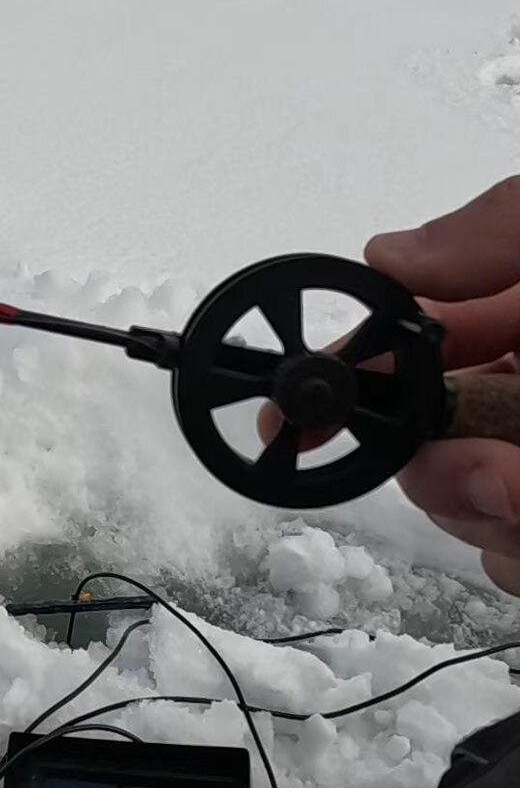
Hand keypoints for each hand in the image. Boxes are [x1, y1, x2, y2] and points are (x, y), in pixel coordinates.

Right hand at [367, 176, 519, 594]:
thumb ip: (505, 230)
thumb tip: (384, 255)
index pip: (406, 352)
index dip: (342, 386)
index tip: (290, 427)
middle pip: (425, 447)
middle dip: (439, 467)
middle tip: (500, 473)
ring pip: (476, 517)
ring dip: (498, 517)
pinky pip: (518, 558)